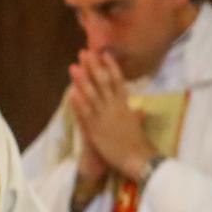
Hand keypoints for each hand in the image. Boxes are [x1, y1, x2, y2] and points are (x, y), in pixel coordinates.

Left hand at [69, 49, 156, 181]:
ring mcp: (104, 117)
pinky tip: (71, 93)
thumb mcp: (137, 125)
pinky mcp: (95, 130)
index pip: (117, 81)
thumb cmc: (138, 143)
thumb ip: (136, 115)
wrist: (138, 159)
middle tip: (84, 52)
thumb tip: (140, 109)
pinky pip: (85, 114)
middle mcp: (114, 107)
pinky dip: (78, 103)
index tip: (103, 53)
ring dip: (82, 80)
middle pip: (102, 83)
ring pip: (92, 95)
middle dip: (93, 67)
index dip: (110, 66)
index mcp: (125, 105)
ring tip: (74, 67)